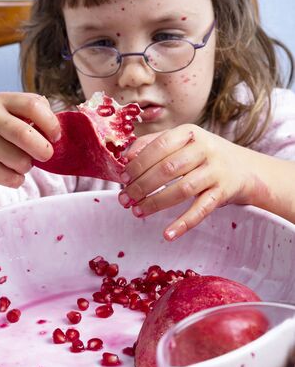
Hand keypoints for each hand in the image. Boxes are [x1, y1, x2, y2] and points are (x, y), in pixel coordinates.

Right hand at [0, 92, 60, 187]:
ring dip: (26, 166)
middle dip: (42, 150)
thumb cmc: (10, 125)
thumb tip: (57, 136)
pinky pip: (0, 174)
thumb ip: (40, 116)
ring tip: (25, 164)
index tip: (56, 137)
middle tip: (46, 155)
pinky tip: (17, 176)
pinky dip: (14, 179)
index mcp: (7, 101)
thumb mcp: (21, 112)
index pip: (33, 106)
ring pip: (14, 158)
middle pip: (22, 134)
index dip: (51, 124)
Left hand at [118, 124, 259, 239]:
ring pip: (182, 189)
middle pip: (168, 169)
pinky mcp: (224, 192)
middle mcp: (204, 148)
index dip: (138, 163)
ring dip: (156, 203)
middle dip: (142, 186)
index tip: (122, 177)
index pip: (159, 146)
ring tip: (138, 212)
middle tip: (125, 199)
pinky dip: (184, 223)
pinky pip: (201, 209)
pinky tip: (167, 234)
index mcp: (189, 132)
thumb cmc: (203, 155)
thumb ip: (153, 143)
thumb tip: (125, 157)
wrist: (244, 168)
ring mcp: (215, 171)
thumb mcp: (182, 142)